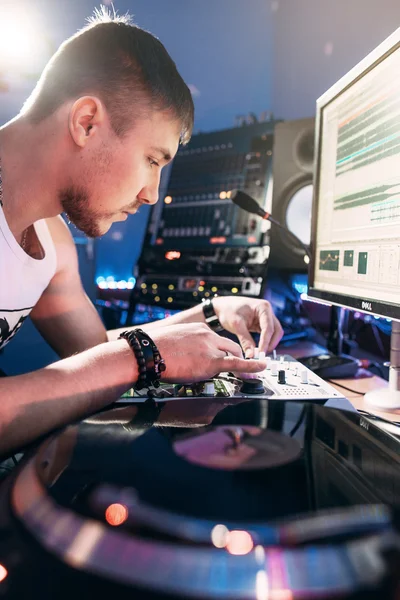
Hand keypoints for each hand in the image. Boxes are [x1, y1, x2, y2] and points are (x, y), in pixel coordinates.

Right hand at [151, 323, 265, 382]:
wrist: (147, 352)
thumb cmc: (152, 349)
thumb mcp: (172, 340)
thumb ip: (184, 346)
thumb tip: (183, 357)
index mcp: (198, 329)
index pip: (215, 340)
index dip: (219, 351)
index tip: (218, 356)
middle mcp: (207, 335)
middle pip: (229, 346)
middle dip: (234, 356)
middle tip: (237, 367)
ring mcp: (210, 348)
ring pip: (232, 355)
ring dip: (241, 363)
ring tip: (253, 370)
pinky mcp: (211, 361)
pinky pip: (237, 364)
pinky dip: (251, 366)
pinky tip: (261, 367)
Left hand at [212, 296, 282, 356]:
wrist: (222, 306)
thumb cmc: (228, 310)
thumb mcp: (236, 325)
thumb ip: (245, 341)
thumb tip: (251, 356)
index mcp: (263, 307)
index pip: (268, 328)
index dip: (265, 342)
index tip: (261, 354)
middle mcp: (267, 311)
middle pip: (276, 331)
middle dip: (270, 344)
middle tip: (261, 355)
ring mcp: (266, 317)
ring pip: (274, 334)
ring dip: (268, 344)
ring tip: (258, 353)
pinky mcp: (262, 323)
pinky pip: (267, 334)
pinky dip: (264, 342)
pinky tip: (257, 349)